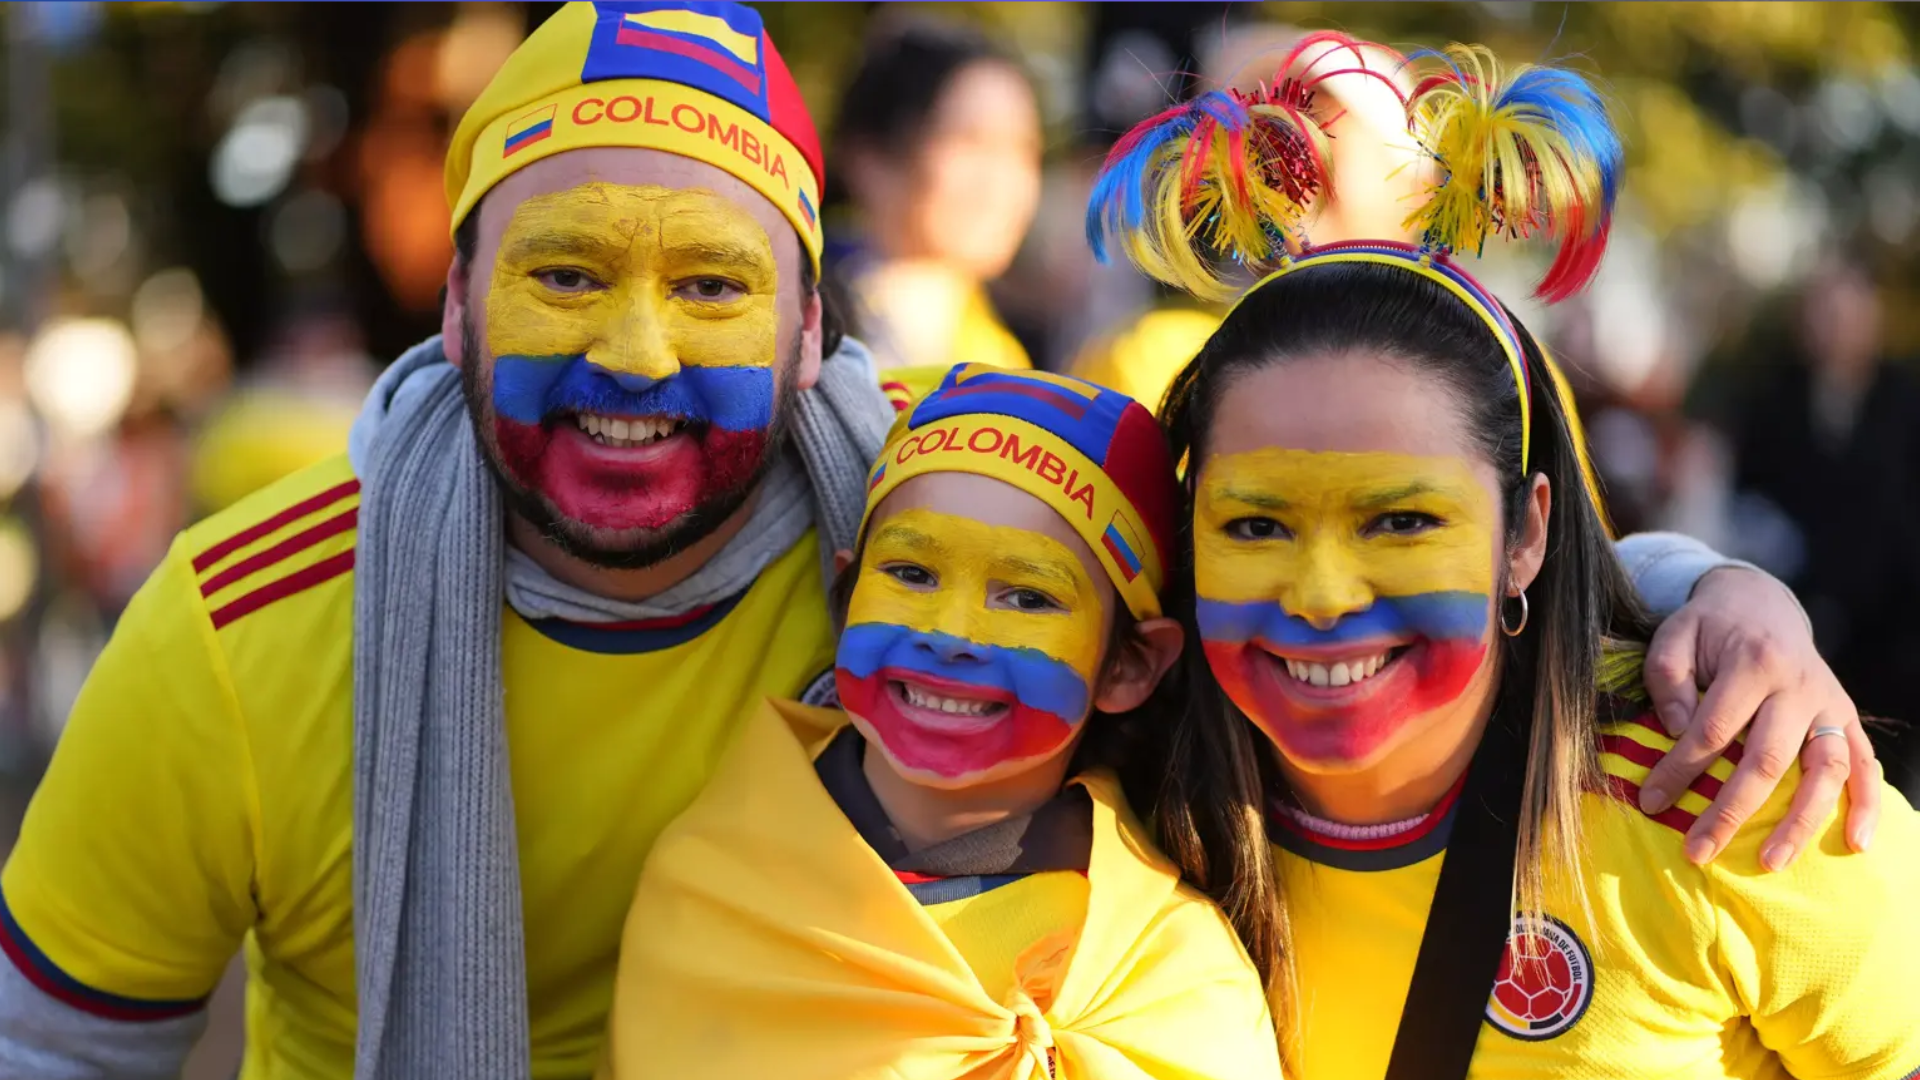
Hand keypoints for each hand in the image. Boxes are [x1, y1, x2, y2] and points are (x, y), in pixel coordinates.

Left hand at [1639, 566, 1878, 870]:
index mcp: (1753, 663)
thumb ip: (1668, 679)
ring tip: (1772, 862)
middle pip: (1768, 759)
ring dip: (1801, 821)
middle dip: (1732, 811)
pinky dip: (1866, 805)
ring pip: (1826, 769)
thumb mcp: (1675, 635)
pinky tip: (1855, 843)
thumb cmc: (1709, 628)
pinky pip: (1866, 765)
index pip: (1713, 730)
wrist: (1762, 604)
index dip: (1680, 770)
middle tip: (1699, 852)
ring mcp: (1830, 705)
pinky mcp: (1847, 718)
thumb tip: (1679, 732)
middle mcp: (1799, 686)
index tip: (1651, 802)